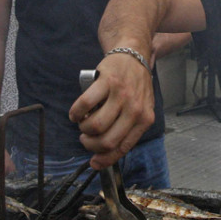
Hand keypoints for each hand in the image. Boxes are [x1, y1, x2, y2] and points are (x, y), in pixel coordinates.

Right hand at [69, 51, 154, 169]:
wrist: (134, 55)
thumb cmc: (135, 85)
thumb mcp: (141, 109)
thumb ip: (128, 128)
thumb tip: (107, 151)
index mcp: (144, 119)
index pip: (123, 147)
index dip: (105, 159)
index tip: (94, 163)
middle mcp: (134, 109)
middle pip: (107, 141)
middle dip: (91, 145)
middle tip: (86, 138)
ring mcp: (121, 95)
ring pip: (95, 125)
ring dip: (83, 129)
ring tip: (83, 123)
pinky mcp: (106, 81)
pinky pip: (85, 104)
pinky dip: (76, 112)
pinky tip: (76, 113)